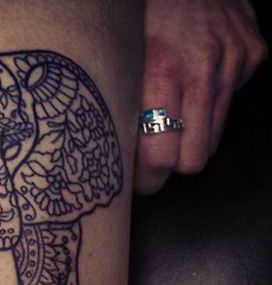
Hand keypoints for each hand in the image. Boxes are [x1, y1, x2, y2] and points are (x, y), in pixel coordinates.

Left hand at [134, 0, 267, 194]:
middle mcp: (203, 68)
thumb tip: (116, 160)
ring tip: (171, 120)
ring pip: (213, 139)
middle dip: (171, 165)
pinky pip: (229, 105)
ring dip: (190, 138)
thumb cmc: (139, 16)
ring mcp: (233, 60)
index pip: (162, 155)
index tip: (138, 182)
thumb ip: (122, 109)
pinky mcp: (252, 54)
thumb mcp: (117, 61)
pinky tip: (195, 82)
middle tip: (153, 161)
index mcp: (161, 71)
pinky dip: (211, 103)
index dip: (148, 178)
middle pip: (193, 158)